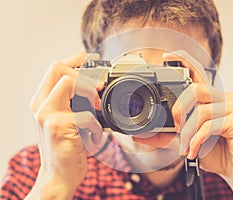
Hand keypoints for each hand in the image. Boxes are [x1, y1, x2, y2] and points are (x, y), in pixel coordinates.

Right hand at [27, 54, 102, 198]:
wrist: (58, 175)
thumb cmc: (66, 147)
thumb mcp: (65, 120)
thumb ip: (73, 103)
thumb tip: (95, 87)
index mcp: (42, 100)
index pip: (55, 67)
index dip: (75, 59)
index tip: (92, 60)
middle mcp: (41, 105)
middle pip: (58, 68)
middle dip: (83, 73)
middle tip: (98, 88)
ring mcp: (48, 115)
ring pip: (69, 83)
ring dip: (90, 93)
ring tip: (98, 109)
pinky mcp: (59, 128)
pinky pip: (86, 115)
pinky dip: (97, 125)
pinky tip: (96, 136)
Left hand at [164, 50, 232, 198]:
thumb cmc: (217, 153)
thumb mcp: (189, 140)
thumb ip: (170, 134)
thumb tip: (142, 135)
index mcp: (215, 98)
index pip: (199, 72)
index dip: (183, 61)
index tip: (165, 56)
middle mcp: (227, 97)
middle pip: (195, 90)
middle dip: (179, 110)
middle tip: (177, 129)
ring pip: (201, 111)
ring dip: (189, 133)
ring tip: (188, 148)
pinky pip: (210, 125)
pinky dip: (198, 140)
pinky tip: (195, 151)